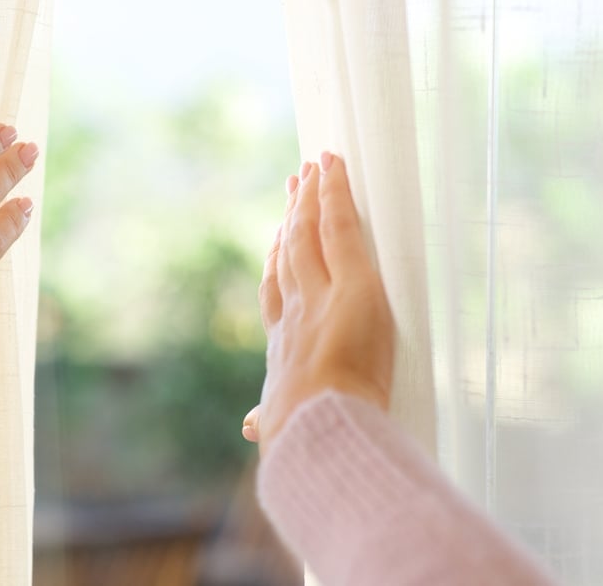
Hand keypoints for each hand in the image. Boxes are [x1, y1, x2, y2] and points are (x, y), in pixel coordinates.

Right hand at [242, 153, 393, 449]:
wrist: (317, 430)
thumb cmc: (300, 435)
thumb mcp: (277, 425)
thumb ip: (265, 420)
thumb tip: (250, 427)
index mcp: (281, 343)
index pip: (276, 291)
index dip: (274, 261)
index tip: (273, 239)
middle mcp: (294, 310)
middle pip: (289, 253)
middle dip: (289, 218)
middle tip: (292, 186)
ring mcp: (319, 293)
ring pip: (308, 233)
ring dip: (309, 198)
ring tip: (309, 170)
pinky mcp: (352, 283)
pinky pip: (339, 228)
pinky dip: (334, 195)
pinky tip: (331, 167)